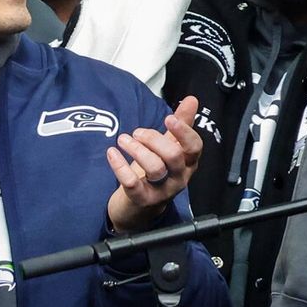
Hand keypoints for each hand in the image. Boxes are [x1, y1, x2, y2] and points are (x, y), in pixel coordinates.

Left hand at [105, 96, 203, 231]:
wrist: (139, 208)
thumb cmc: (158, 172)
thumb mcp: (170, 147)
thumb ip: (181, 123)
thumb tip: (191, 98)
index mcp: (188, 163)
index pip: (194, 147)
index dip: (184, 132)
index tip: (168, 118)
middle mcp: (179, 178)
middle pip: (173, 156)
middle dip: (154, 139)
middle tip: (137, 132)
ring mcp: (162, 191)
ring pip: (155, 168)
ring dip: (136, 150)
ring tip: (123, 139)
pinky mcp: (143, 200)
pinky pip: (132, 183)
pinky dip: (120, 166)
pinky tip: (111, 153)